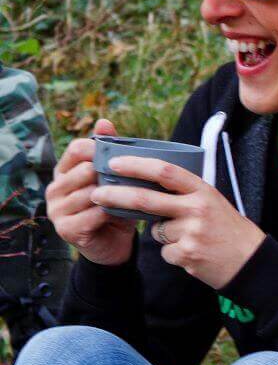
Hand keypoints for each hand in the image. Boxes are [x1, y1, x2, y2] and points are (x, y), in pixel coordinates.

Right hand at [46, 119, 137, 265]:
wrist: (115, 243)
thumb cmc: (116, 205)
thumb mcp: (114, 177)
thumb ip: (109, 150)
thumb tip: (104, 121)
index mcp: (64, 171)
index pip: (77, 149)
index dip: (100, 148)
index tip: (124, 154)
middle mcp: (55, 189)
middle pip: (84, 169)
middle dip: (110, 174)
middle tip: (134, 179)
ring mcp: (56, 210)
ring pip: (89, 193)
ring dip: (114, 194)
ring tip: (133, 197)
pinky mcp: (65, 229)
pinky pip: (92, 215)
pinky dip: (110, 213)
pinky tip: (122, 214)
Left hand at [89, 153, 265, 288]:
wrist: (250, 261)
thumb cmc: (228, 229)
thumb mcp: (212, 202)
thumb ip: (184, 195)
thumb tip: (148, 187)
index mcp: (203, 191)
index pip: (165, 172)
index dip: (137, 165)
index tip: (114, 161)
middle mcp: (197, 208)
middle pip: (146, 199)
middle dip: (116, 195)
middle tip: (97, 194)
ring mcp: (191, 232)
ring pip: (156, 230)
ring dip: (163, 235)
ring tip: (190, 239)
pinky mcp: (186, 254)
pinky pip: (164, 252)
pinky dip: (173, 254)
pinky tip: (193, 254)